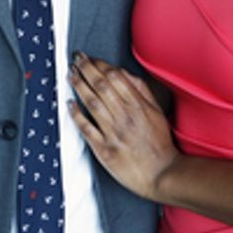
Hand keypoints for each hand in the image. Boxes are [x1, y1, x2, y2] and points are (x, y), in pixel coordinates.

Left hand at [67, 53, 178, 200]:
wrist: (162, 174)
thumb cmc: (160, 144)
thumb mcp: (157, 112)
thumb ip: (142, 91)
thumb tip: (125, 74)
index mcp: (138, 106)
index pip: (115, 77)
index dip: (100, 64)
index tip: (92, 58)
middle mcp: (125, 117)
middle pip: (101, 86)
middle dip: (86, 68)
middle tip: (76, 59)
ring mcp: (113, 133)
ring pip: (92, 103)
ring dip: (79, 86)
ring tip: (71, 74)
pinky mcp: (104, 150)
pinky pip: (86, 129)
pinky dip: (77, 115)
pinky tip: (70, 104)